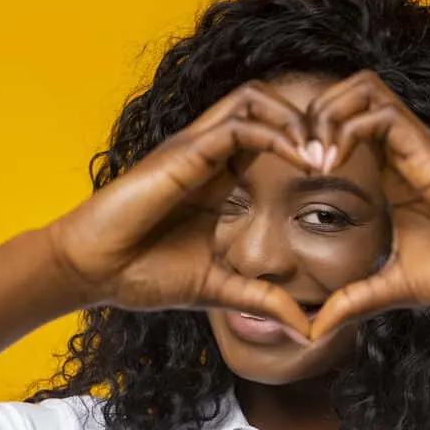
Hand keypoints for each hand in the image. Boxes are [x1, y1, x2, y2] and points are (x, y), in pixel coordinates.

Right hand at [46, 81, 314, 335]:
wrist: (90, 273)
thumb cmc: (141, 275)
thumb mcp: (219, 288)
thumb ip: (262, 300)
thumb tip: (306, 329)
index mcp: (216, 177)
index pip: (268, 135)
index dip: (305, 145)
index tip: (337, 174)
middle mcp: (207, 154)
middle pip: (266, 105)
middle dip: (309, 121)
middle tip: (339, 154)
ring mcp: (193, 149)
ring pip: (253, 100)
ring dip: (295, 119)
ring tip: (323, 153)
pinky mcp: (182, 154)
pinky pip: (238, 126)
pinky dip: (276, 135)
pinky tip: (303, 161)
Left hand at [305, 70, 429, 340]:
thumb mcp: (394, 288)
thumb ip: (354, 301)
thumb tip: (314, 331)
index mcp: (389, 173)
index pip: (341, 125)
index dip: (309, 140)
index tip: (288, 178)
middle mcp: (400, 150)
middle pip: (345, 94)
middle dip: (309, 117)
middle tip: (292, 160)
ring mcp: (414, 145)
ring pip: (360, 88)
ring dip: (325, 115)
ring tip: (311, 159)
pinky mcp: (428, 148)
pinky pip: (379, 112)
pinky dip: (346, 128)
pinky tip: (330, 164)